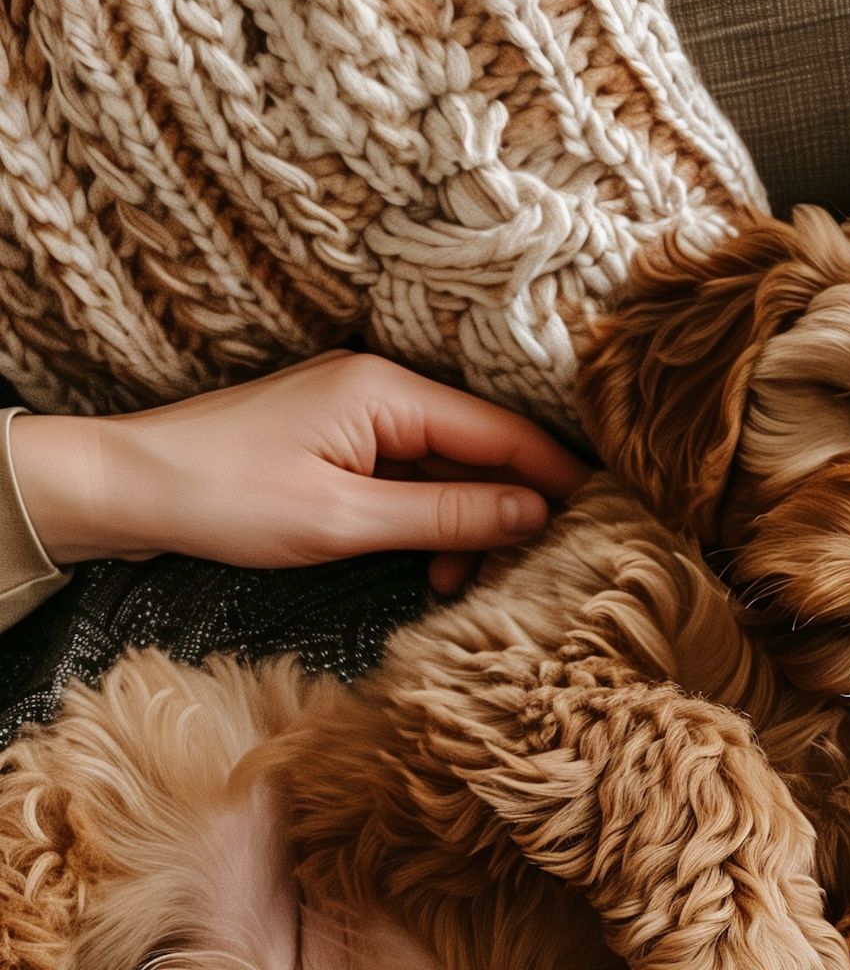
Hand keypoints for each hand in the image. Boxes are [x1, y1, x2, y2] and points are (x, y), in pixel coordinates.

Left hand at [8, 354, 589, 592]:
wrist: (132, 485)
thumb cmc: (227, 498)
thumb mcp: (346, 520)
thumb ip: (446, 514)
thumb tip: (533, 512)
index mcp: (390, 391)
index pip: (505, 433)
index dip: (556, 480)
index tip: (598, 524)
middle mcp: (384, 387)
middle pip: (483, 449)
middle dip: (510, 511)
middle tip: (523, 574)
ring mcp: (362, 411)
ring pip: (450, 467)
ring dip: (467, 524)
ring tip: (459, 583)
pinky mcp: (342, 438)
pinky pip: (412, 474)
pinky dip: (429, 518)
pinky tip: (428, 563)